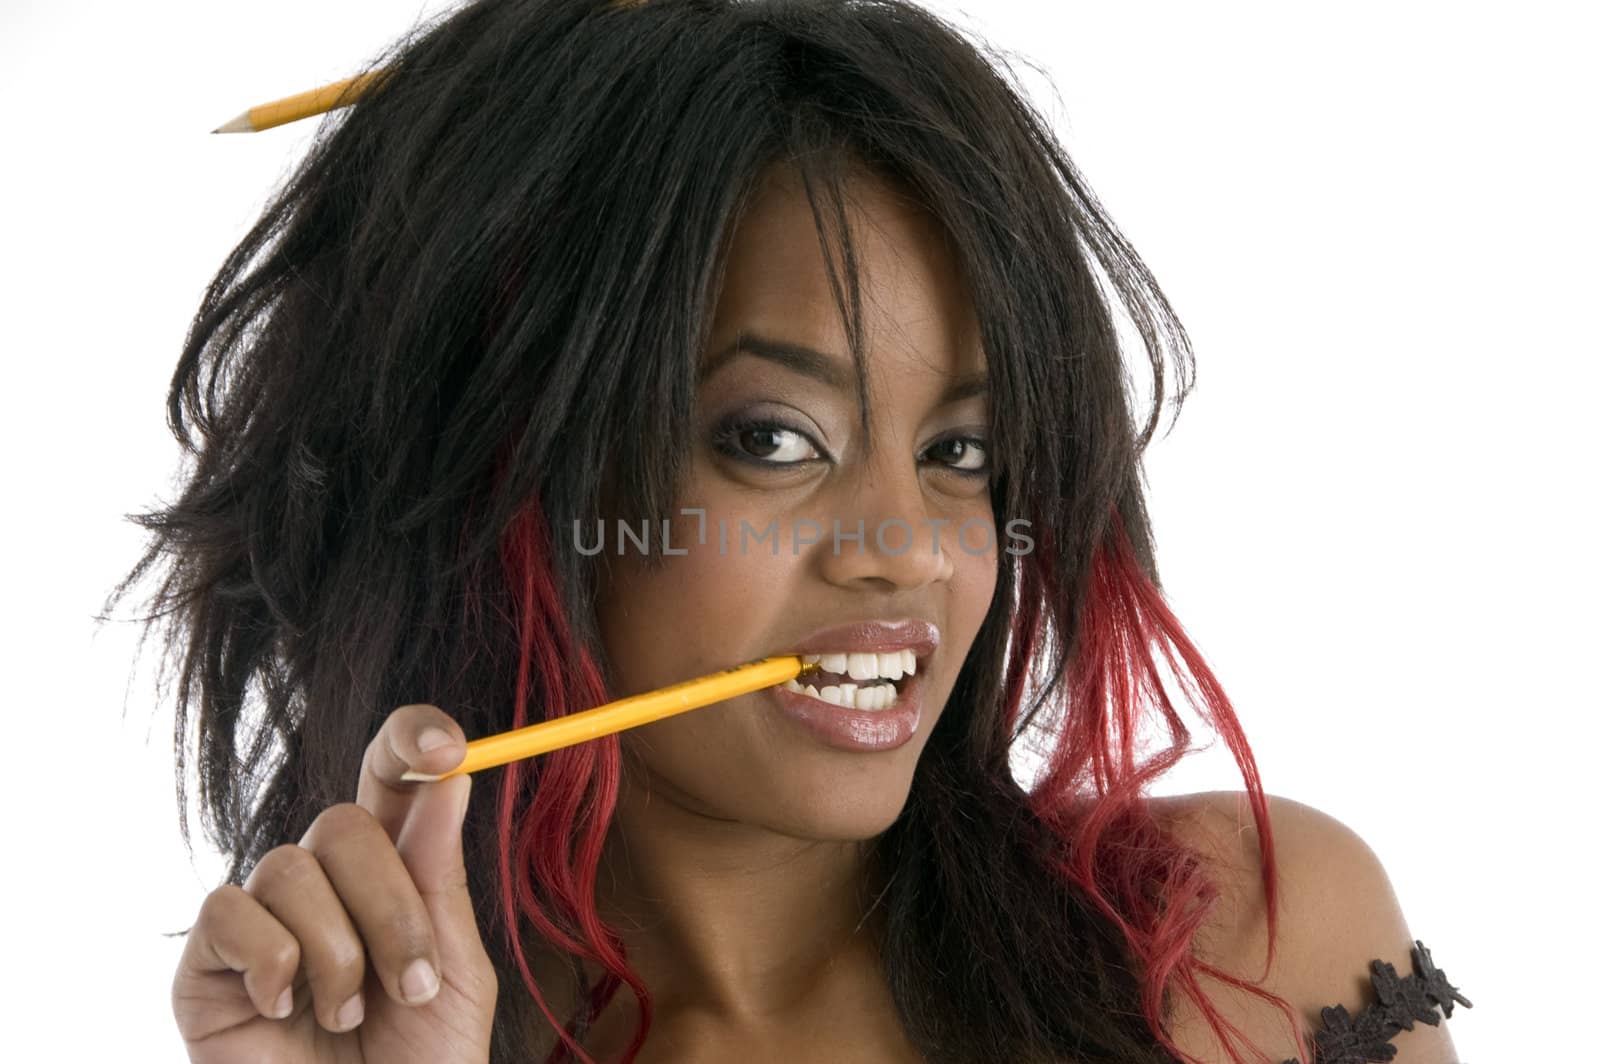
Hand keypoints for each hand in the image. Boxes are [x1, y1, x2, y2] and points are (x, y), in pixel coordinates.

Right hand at [172, 705, 496, 1062]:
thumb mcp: (453, 970)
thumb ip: (441, 877)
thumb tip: (449, 775)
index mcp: (392, 872)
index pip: (390, 777)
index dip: (410, 740)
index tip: (450, 748)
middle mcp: (324, 883)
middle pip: (345, 822)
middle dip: (390, 905)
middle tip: (410, 985)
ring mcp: (262, 919)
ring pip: (290, 866)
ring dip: (338, 952)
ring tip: (350, 1017)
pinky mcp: (206, 963)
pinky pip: (229, 912)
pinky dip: (273, 964)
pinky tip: (287, 1015)